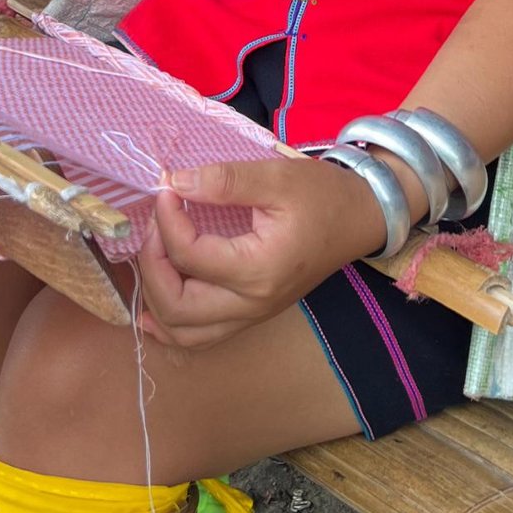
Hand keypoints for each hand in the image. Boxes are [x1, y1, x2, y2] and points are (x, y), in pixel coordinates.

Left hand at [136, 157, 386, 349]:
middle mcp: (252, 304)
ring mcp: (252, 315)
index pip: (190, 256)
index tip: (168, 189)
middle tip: (155, 225)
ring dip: (156, 299)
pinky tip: (153, 306)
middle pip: (177, 307)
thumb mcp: (277, 177)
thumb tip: (175, 181)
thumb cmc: (322, 195)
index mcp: (259, 270)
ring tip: (154, 256)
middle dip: (152, 265)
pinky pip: (200, 336)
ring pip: (184, 333)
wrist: (360, 218)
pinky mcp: (252, 313)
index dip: (167, 220)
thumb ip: (225, 181)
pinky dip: (170, 324)